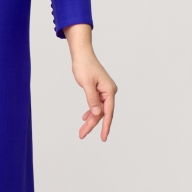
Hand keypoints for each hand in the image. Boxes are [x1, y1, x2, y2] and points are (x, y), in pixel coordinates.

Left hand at [63, 24, 116, 140]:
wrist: (82, 54)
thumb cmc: (84, 66)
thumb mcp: (86, 84)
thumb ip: (92, 100)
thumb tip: (96, 114)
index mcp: (109, 90)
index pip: (108, 112)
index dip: (105, 126)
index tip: (103, 137)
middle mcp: (109, 92)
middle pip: (102, 113)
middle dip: (92, 125)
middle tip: (82, 135)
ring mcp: (104, 91)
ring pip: (98, 110)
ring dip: (90, 120)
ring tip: (82, 131)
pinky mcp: (99, 90)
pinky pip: (96, 104)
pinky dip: (90, 111)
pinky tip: (85, 118)